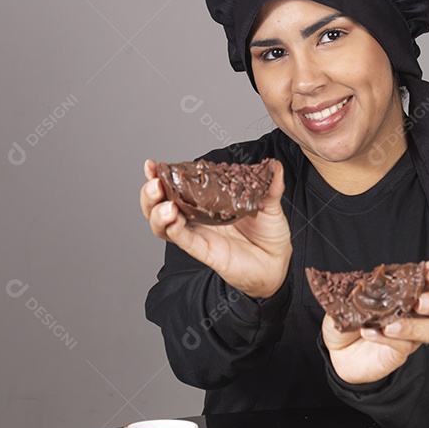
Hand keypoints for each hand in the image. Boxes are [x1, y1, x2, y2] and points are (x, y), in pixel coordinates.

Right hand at [139, 158, 291, 297]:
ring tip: (164, 203)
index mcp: (206, 203)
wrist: (278, 262)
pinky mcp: (204, 251)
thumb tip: (274, 165)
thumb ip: (269, 185)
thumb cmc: (268, 234)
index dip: (160, 177)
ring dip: (157, 213)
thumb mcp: (269, 204)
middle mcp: (197, 219)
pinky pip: (184, 240)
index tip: (152, 165)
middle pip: (159, 207)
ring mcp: (198, 235)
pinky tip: (173, 219)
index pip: (176, 188)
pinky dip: (174, 230)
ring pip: (164, 226)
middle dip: (150, 193)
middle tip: (155, 183)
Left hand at [321, 261, 428, 384]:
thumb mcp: (350, 298)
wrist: (336, 350)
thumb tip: (366, 280)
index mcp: (408, 294)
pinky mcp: (400, 353)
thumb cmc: (350, 319)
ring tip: (390, 325)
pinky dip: (386, 338)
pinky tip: (369, 332)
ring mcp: (412, 335)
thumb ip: (361, 288)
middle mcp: (417, 314)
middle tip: (420, 302)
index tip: (427, 268)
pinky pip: (404, 346)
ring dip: (414, 325)